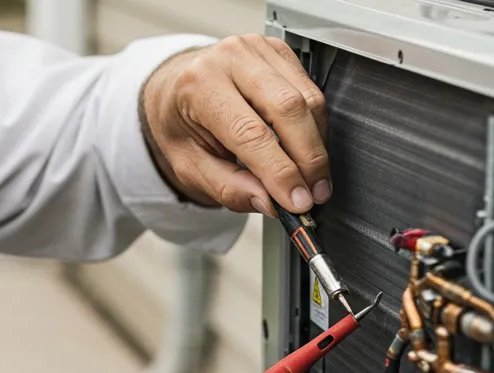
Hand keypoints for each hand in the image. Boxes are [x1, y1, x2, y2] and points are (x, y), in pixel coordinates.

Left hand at [139, 35, 329, 216]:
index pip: (249, 132)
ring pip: (307, 99)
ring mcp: (257, 49)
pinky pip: (312, 90)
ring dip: (317, 145)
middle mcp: (229, 58)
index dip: (280, 171)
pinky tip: (307, 149)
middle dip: (308, 159)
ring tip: (314, 179)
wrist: (176, 87)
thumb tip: (268, 202)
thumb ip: (226, 187)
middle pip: (287, 109)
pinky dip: (316, 126)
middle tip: (314, 194)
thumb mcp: (188, 165)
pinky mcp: (279, 50)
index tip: (298, 201)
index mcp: (199, 85)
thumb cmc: (181, 124)